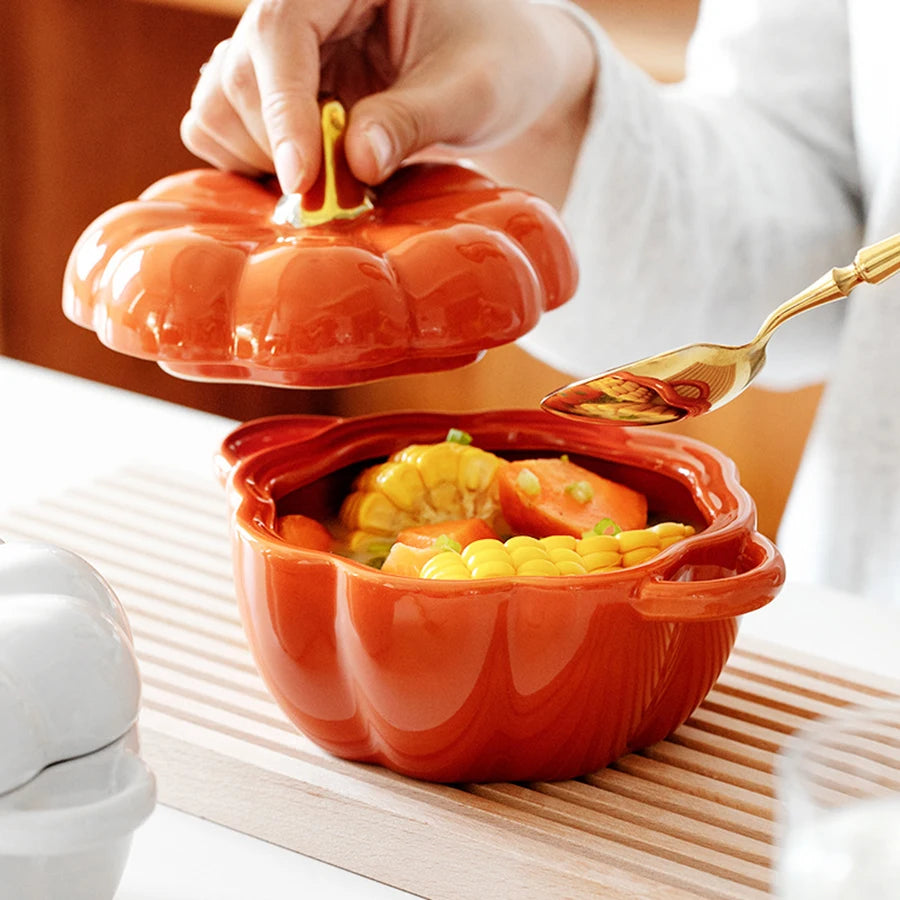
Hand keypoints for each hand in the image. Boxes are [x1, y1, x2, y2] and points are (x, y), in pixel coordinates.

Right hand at [181, 0, 594, 197]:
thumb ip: (413, 120)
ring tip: (334, 180)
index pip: (280, 30)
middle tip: (341, 197)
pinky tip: (313, 175)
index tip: (302, 180)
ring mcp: (281, 50)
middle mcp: (301, 4)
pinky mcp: (274, 89)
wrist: (504, 71)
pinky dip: (252, 165)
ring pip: (219, 104)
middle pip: (241, 73)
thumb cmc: (502, 63)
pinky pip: (222, 129)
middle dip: (282, 146)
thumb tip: (355, 162)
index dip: (283, 109)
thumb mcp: (473, 91)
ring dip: (262, 158)